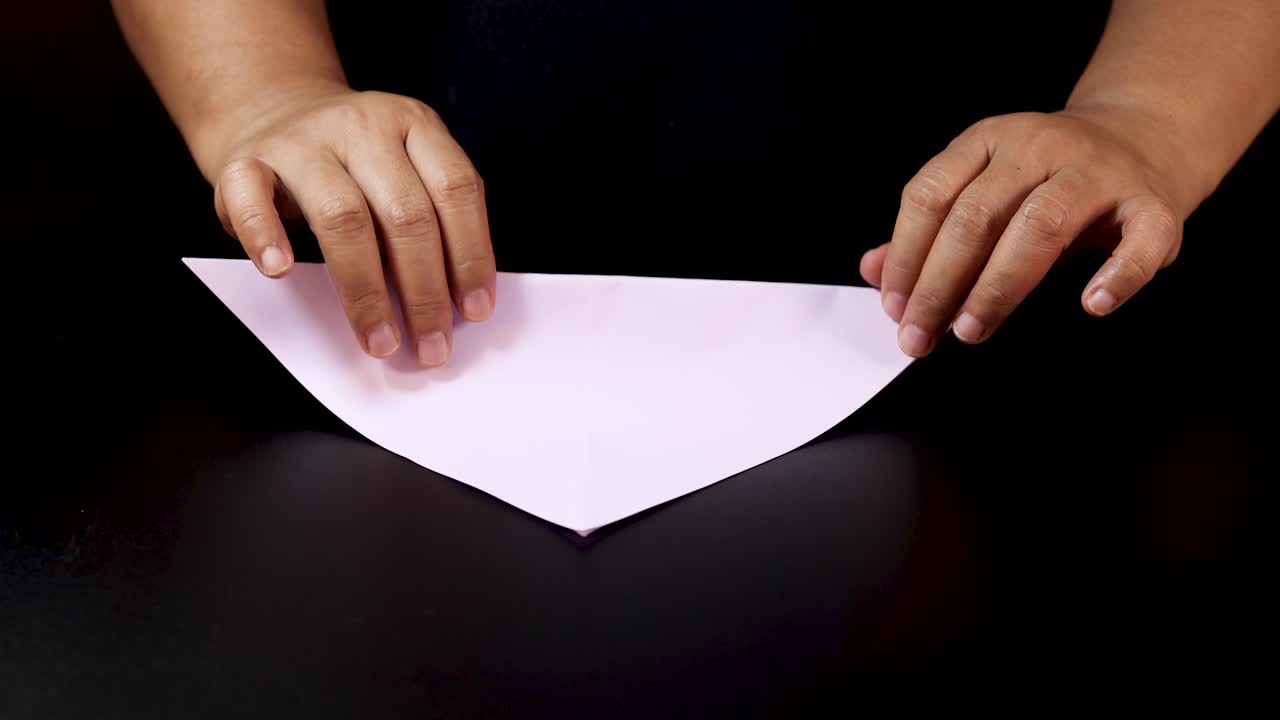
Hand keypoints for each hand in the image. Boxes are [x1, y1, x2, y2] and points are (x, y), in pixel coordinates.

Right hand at [211, 85, 495, 366]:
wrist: (270, 107)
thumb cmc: (352, 163)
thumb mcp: (405, 169)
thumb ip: (433, 218)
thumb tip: (457, 303)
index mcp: (414, 123)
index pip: (456, 188)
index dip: (470, 255)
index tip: (474, 312)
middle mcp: (362, 125)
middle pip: (404, 212)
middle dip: (424, 291)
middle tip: (431, 345)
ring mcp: (302, 140)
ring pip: (341, 216)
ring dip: (365, 290)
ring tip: (378, 339)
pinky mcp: (247, 158)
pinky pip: (252, 197)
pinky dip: (265, 235)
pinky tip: (281, 270)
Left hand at [859, 108, 1185, 356]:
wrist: (1145, 138)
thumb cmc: (1050, 179)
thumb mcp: (984, 189)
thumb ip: (929, 231)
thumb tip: (873, 269)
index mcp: (990, 141)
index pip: (930, 195)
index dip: (905, 256)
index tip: (894, 307)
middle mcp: (1041, 146)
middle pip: (977, 216)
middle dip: (940, 283)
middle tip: (921, 334)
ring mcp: (1100, 171)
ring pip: (1041, 225)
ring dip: (999, 285)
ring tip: (971, 328)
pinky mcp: (1153, 202)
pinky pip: (1141, 238)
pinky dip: (1118, 274)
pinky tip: (1091, 303)